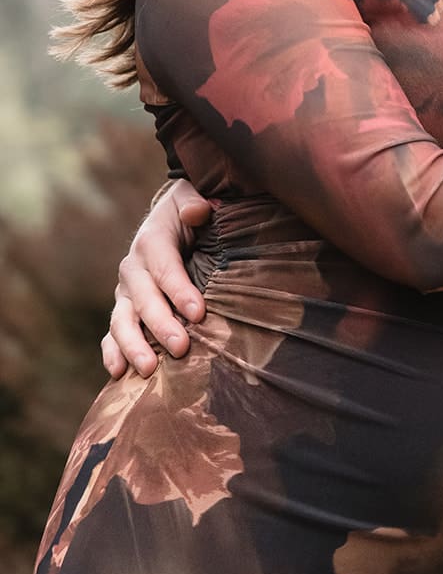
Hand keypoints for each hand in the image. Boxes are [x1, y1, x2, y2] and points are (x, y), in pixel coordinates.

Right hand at [101, 181, 211, 379]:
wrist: (169, 221)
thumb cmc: (189, 213)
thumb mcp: (192, 199)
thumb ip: (195, 202)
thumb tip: (199, 210)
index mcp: (151, 242)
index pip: (166, 269)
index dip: (180, 291)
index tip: (199, 314)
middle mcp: (133, 269)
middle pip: (144, 300)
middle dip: (161, 325)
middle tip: (181, 347)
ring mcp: (125, 293)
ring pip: (122, 321)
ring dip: (133, 346)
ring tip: (148, 369)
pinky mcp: (124, 311)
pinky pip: (112, 334)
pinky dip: (112, 353)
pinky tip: (118, 375)